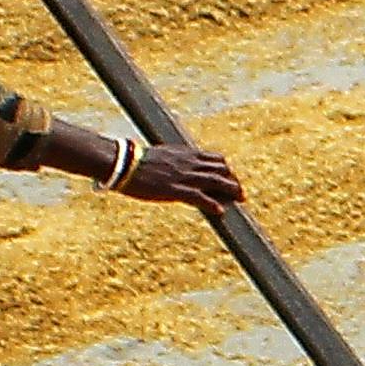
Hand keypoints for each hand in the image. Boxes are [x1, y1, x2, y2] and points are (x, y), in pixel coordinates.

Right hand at [115, 137, 245, 211]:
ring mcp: (183, 176)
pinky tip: (220, 211)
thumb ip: (176, 161)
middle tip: (241, 193)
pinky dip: (211, 203)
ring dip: (230, 190)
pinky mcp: (175, 189)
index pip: (215, 158)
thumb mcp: (162, 157)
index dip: (226, 169)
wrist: (123, 163)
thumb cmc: (137, 161)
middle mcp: (188, 163)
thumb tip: (180, 168)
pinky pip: (198, 197)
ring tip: (240, 199)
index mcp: (185, 154)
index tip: (232, 178)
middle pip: (220, 169)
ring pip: (215, 180)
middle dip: (233, 180)